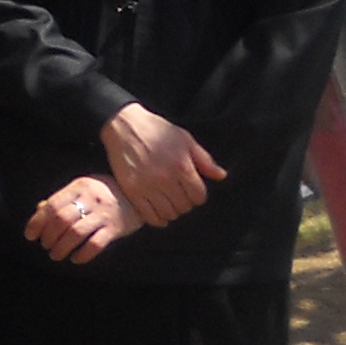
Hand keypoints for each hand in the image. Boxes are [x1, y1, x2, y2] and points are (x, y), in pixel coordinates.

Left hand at [26, 174, 138, 263]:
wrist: (137, 196)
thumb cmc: (103, 193)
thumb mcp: (82, 189)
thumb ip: (62, 199)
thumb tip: (39, 210)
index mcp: (78, 187)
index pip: (53, 205)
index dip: (38, 222)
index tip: (30, 236)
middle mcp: (90, 199)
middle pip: (62, 220)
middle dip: (49, 237)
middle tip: (45, 246)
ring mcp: (103, 214)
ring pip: (76, 233)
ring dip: (62, 247)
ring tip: (56, 255)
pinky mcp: (115, 229)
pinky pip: (96, 244)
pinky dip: (83, 254)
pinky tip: (76, 259)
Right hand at [103, 103, 224, 225]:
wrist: (123, 125)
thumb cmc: (156, 129)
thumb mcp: (185, 139)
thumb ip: (204, 160)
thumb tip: (221, 176)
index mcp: (181, 165)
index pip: (198, 196)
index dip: (198, 196)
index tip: (192, 191)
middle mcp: (165, 178)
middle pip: (184, 207)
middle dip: (185, 203)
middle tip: (179, 196)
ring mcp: (147, 186)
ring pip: (168, 214)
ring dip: (172, 211)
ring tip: (169, 203)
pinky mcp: (132, 190)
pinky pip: (149, 216)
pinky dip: (157, 219)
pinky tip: (158, 212)